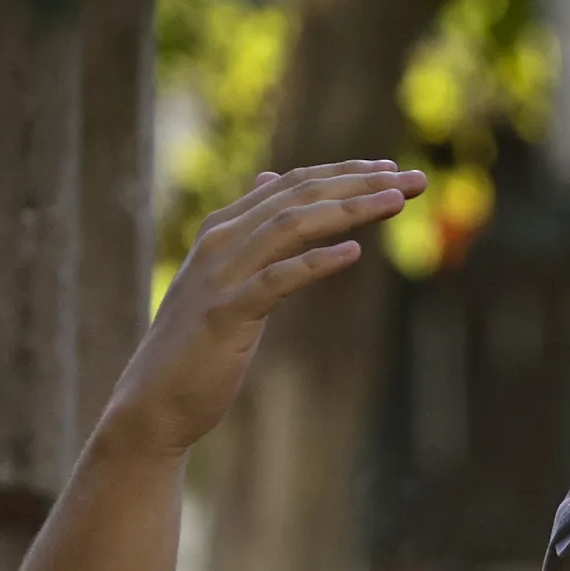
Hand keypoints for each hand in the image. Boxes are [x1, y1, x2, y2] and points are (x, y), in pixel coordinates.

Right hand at [97, 162, 424, 461]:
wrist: (154, 400)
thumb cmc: (199, 345)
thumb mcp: (227, 277)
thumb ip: (250, 232)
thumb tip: (268, 179)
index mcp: (224, 230)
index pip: (292, 184)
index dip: (344, 172)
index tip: (392, 169)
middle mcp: (220, 243)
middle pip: (298, 196)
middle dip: (360, 182)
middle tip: (415, 179)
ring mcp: (221, 276)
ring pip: (291, 226)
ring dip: (348, 210)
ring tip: (396, 202)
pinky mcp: (226, 314)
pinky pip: (277, 280)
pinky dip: (315, 263)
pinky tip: (354, 253)